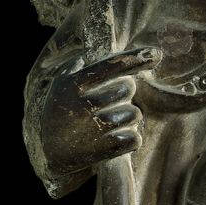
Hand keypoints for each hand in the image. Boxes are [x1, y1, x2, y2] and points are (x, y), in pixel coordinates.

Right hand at [39, 47, 160, 176]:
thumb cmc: (59, 112)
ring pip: (135, 114)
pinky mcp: (104, 150)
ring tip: (113, 122)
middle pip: (128, 88)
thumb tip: (99, 51)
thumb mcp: (60, 85)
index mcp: (75, 85)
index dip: (136, 58)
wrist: (49, 153)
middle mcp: (85, 105)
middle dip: (126, 93)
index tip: (156, 54)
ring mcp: (95, 128)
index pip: (112, 66)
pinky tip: (117, 137)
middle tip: (112, 102)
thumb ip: (78, 66)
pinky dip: (132, 139)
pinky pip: (135, 139)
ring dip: (130, 117)